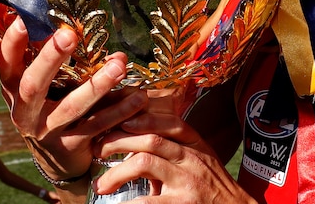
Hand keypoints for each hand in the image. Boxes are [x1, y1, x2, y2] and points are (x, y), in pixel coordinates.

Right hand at [0, 17, 147, 182]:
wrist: (55, 162)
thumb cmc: (45, 108)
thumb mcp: (32, 86)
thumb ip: (33, 56)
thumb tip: (29, 14)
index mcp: (14, 89)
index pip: (6, 63)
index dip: (12, 43)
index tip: (21, 19)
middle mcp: (25, 111)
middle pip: (33, 85)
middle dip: (50, 59)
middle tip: (69, 34)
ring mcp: (47, 131)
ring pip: (72, 107)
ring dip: (97, 85)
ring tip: (119, 65)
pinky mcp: (72, 146)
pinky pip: (98, 126)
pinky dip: (119, 111)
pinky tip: (138, 96)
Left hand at [91, 90, 255, 203]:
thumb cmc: (216, 189)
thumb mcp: (203, 160)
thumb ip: (179, 148)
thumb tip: (142, 139)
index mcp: (196, 145)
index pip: (168, 122)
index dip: (142, 118)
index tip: (119, 120)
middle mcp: (192, 158)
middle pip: (150, 138)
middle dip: (118, 141)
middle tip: (98, 150)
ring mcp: (188, 181)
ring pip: (144, 162)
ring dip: (116, 172)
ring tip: (101, 185)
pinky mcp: (183, 203)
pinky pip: (148, 201)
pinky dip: (128, 202)